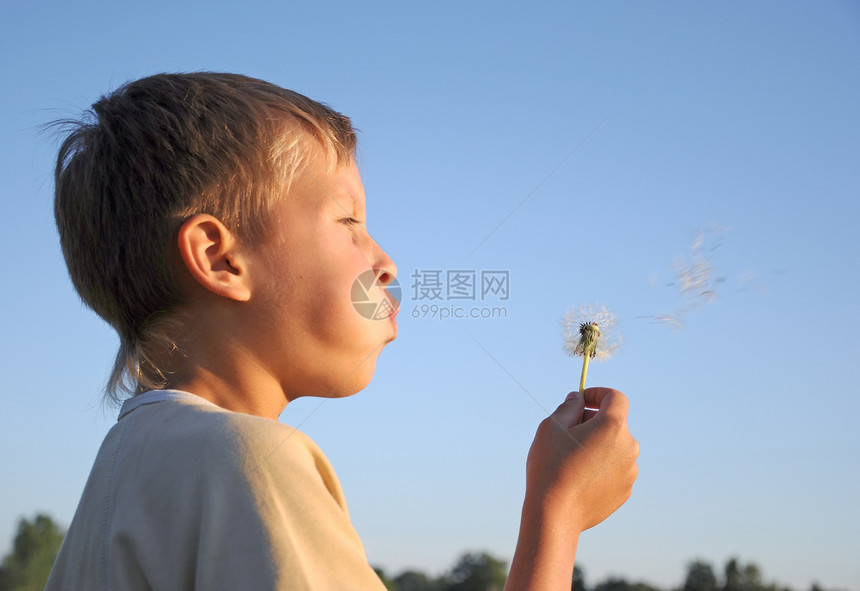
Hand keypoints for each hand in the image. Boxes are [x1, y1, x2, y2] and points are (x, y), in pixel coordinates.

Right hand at [524, 387, 638, 534]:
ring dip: (597, 446)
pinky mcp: (625, 491)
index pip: (616, 398)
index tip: (581, 401)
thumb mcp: (552, 427)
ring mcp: (630, 471)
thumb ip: (569, 407)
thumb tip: (578, 399)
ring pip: (614, 448)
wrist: (555, 515)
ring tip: (570, 460)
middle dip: (593, 422)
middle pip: (614, 423)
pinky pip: (614, 469)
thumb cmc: (550, 466)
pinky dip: (600, 467)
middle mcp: (629, 447)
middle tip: (567, 433)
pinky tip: (578, 478)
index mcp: (613, 426)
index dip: (598, 394)